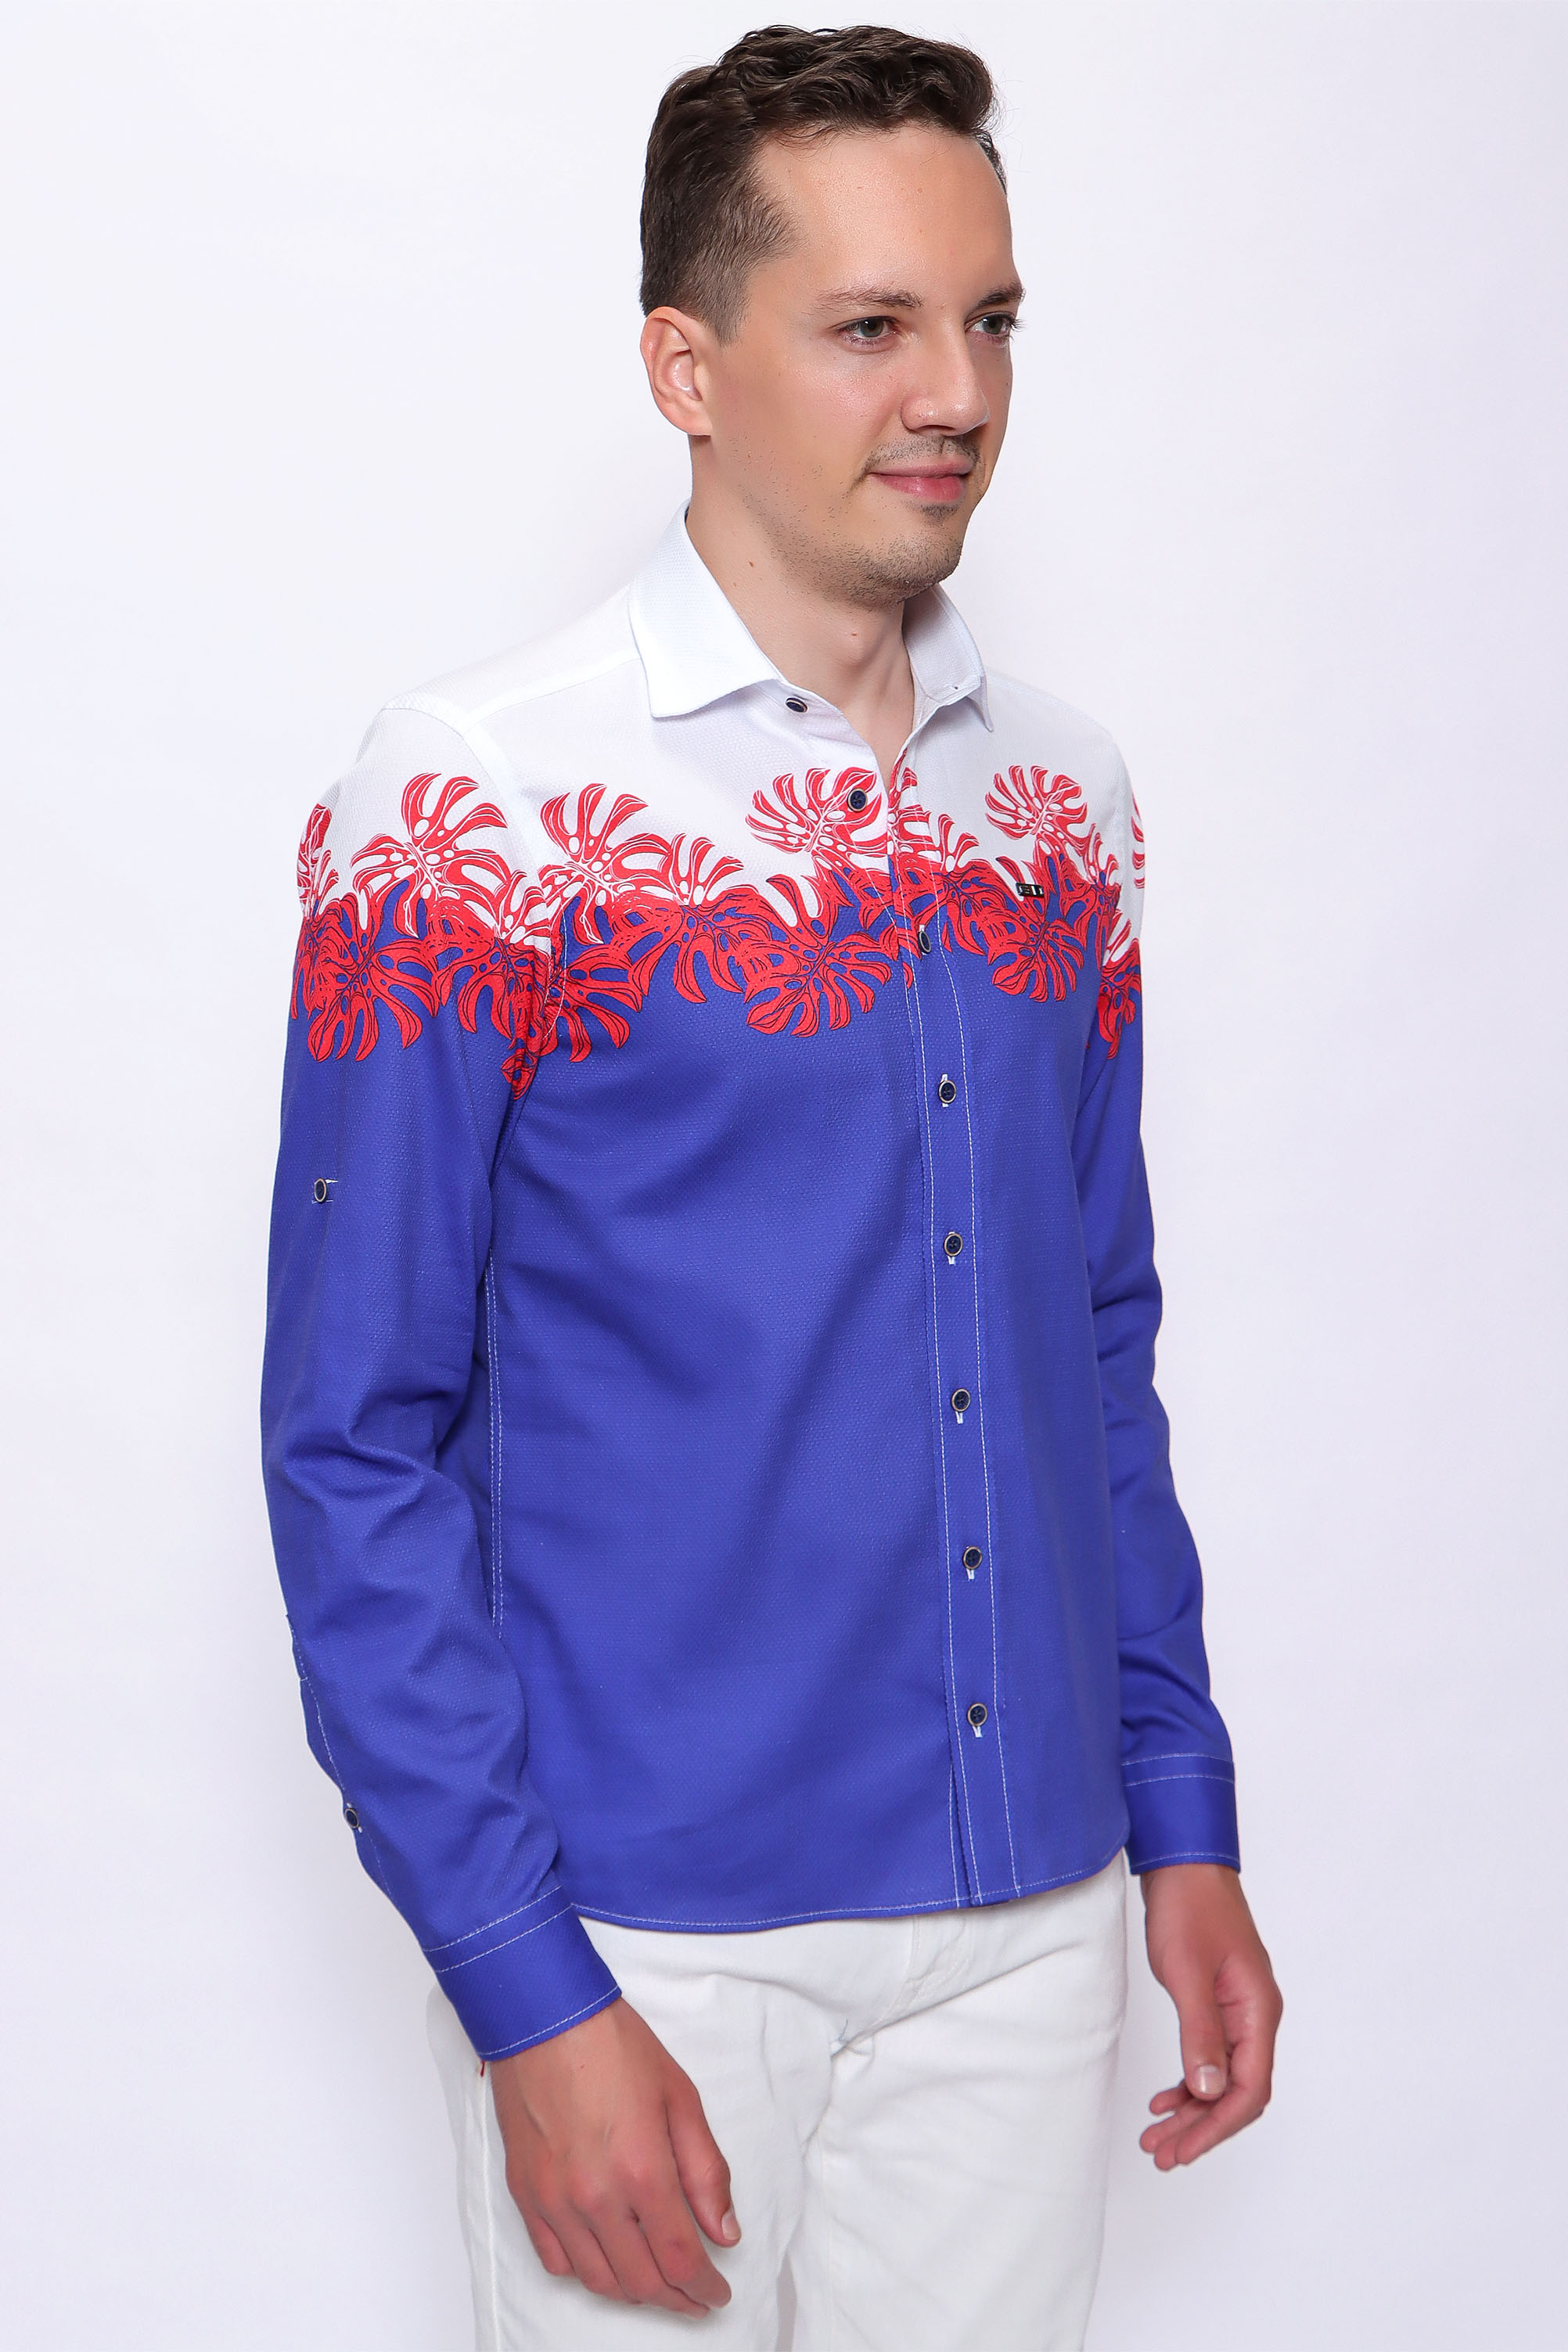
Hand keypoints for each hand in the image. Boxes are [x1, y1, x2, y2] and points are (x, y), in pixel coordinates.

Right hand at [488, 1996, 739, 2315]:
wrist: (544, 2015)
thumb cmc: (614, 2045)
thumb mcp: (680, 2097)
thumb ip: (705, 2171)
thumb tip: (725, 2231)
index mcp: (641, 2171)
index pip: (679, 2259)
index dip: (704, 2287)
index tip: (718, 2293)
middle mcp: (595, 2197)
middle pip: (641, 2282)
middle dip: (676, 2299)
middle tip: (695, 2297)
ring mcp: (554, 2200)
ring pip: (597, 2280)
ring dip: (633, 2291)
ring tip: (656, 2282)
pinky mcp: (525, 2193)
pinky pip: (555, 2259)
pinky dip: (585, 2271)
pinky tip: (605, 2258)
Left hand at [1138, 1863, 1281, 2169]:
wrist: (1182, 1862)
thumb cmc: (1188, 1907)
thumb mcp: (1187, 1972)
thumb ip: (1199, 2033)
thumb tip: (1207, 2091)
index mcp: (1258, 2010)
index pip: (1250, 2089)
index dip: (1217, 2125)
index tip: (1183, 2150)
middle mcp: (1256, 2015)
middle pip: (1237, 2091)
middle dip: (1201, 2127)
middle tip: (1162, 2154)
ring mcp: (1238, 2009)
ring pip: (1222, 2078)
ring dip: (1193, 2109)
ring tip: (1157, 2136)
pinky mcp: (1218, 2002)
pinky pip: (1211, 2056)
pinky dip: (1190, 2080)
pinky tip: (1166, 2097)